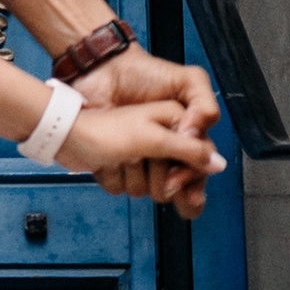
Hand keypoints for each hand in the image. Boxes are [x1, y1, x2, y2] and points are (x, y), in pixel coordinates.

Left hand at [55, 95, 223, 197]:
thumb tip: (217, 165)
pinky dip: (110, 177)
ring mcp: (138, 157)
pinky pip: (121, 188)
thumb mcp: (160, 124)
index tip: (173, 183)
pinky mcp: (117, 166)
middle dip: (155, 176)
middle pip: (171, 186)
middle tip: (140, 158)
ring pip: (144, 190)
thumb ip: (191, 147)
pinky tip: (103, 161)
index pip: (197, 168)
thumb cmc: (119, 99)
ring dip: (129, 174)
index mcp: (179, 131)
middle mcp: (161, 146)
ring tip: (118, 153)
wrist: (72, 108)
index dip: (187, 179)